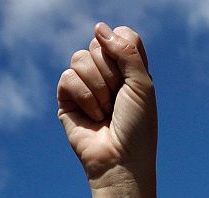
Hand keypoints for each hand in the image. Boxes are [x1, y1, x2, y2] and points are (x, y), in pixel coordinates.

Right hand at [58, 24, 157, 189]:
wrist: (121, 160)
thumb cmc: (137, 127)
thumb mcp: (142, 85)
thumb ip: (127, 50)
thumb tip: (99, 27)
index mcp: (127, 68)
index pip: (120, 35)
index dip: (122, 48)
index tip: (129, 74)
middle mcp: (105, 73)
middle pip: (98, 44)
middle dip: (111, 73)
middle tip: (118, 99)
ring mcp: (84, 85)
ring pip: (80, 58)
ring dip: (98, 87)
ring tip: (106, 111)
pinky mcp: (66, 98)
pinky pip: (68, 77)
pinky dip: (84, 97)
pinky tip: (94, 117)